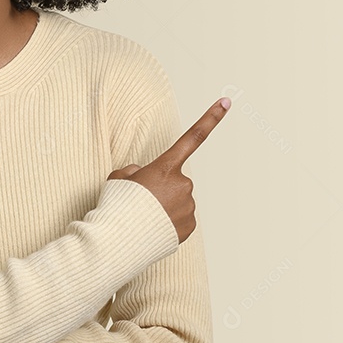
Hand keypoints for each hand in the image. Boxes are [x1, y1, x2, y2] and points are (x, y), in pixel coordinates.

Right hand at [108, 97, 229, 243]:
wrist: (119, 241)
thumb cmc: (116, 206)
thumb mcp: (119, 178)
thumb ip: (135, 171)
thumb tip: (144, 176)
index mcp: (165, 167)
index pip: (193, 137)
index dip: (211, 118)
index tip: (226, 102)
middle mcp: (183, 184)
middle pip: (175, 180)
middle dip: (162, 187)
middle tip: (142, 201)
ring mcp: (188, 206)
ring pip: (179, 200)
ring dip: (165, 206)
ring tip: (145, 217)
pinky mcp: (189, 226)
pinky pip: (181, 218)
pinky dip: (170, 222)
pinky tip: (154, 228)